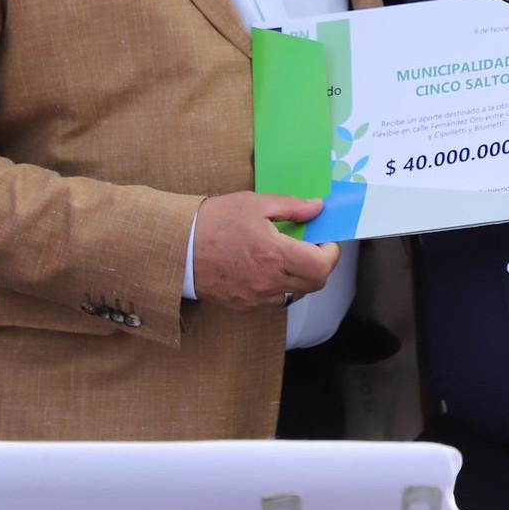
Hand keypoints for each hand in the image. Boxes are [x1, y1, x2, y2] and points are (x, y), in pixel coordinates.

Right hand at [191, 192, 340, 311]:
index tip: (326, 241)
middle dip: (321, 265)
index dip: (331, 254)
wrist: (177, 248)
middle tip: (313, 248)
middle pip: (315, 284)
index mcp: (274, 254)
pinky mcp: (244, 306)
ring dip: (302, 279)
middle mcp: (268, 281)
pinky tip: (270, 270)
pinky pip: (275, 302)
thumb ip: (291, 207)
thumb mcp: (254, 203)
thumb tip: (317, 208)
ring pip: (297, 295)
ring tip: (290, 258)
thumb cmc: (214, 221)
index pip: (321, 266)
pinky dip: (282, 288)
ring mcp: (256, 298)